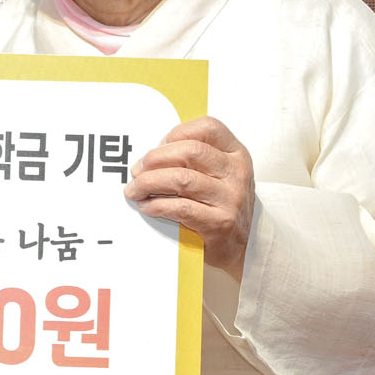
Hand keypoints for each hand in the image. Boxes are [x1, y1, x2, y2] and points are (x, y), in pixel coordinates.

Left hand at [124, 115, 255, 276]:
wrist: (239, 247)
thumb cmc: (220, 206)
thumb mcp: (218, 175)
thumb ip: (193, 159)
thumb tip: (150, 155)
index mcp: (236, 154)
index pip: (208, 128)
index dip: (178, 132)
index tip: (158, 145)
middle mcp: (237, 173)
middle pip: (190, 151)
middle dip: (155, 158)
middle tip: (137, 170)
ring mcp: (231, 198)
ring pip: (182, 179)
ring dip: (149, 183)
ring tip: (135, 190)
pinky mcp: (220, 223)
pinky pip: (181, 208)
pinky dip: (157, 205)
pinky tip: (147, 206)